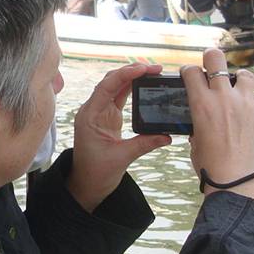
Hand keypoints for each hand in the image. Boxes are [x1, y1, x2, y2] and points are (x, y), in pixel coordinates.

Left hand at [68, 62, 172, 210]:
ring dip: (133, 78)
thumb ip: (144, 144)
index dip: (126, 74)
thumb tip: (167, 136)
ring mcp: (100, 112)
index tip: (144, 68)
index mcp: (90, 115)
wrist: (86, 185)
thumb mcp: (122, 158)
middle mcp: (93, 110)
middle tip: (155, 68)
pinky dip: (132, 89)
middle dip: (132, 71)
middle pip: (112, 81)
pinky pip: (120, 97)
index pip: (107, 86)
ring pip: (116, 86)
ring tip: (154, 72)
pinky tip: (145, 83)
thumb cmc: (96, 173)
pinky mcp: (108, 117)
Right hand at [182, 47, 253, 205]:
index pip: (192, 72)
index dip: (188, 71)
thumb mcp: (196, 141)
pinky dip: (250, 100)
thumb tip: (203, 115)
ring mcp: (246, 103)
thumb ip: (199, 121)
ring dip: (236, 78)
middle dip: (211, 58)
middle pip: (216, 58)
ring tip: (234, 88)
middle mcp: (223, 98)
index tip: (190, 74)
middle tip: (211, 65)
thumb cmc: (211, 167)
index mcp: (201, 104)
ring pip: (244, 74)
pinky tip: (246, 112)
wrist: (238, 184)